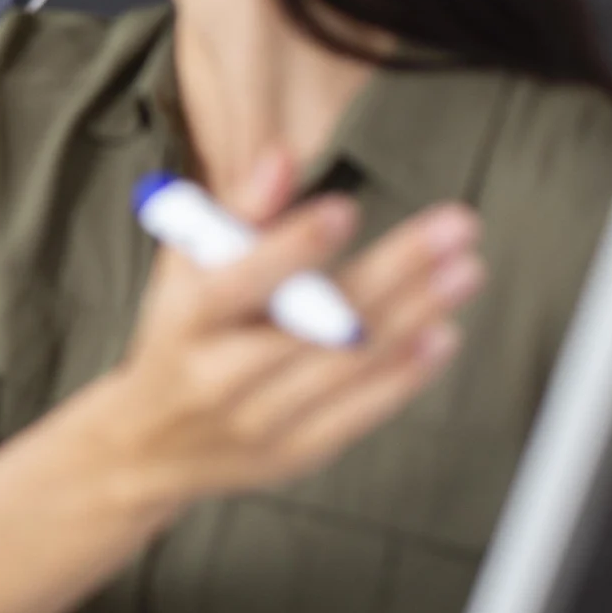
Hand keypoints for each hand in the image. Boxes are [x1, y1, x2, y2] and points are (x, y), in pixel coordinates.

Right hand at [89, 151, 480, 517]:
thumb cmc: (178, 338)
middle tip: (454, 227)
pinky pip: (359, 411)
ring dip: (416, 314)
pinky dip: (405, 373)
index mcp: (186, 321)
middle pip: (314, 323)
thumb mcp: (185, 271)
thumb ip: (237, 215)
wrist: (146, 446)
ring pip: (347, 365)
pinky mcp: (293, 453)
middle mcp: (218, 374)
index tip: (346, 209)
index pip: (240, 282)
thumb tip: (283, 159)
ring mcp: (257, 420)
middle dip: (392, 270)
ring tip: (465, 270)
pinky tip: (442, 332)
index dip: (292, 247)